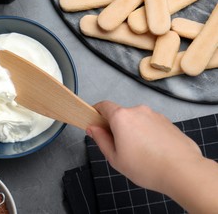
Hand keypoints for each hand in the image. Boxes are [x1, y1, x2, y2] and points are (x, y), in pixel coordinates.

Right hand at [86, 101, 201, 192]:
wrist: (182, 171)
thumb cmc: (146, 166)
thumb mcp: (115, 158)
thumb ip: (100, 140)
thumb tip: (93, 128)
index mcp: (121, 117)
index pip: (103, 106)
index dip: (96, 112)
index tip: (94, 122)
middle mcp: (138, 111)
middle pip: (120, 114)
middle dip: (116, 127)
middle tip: (118, 147)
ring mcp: (155, 115)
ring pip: (136, 120)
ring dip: (133, 131)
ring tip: (139, 153)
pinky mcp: (167, 122)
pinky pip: (150, 125)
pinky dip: (147, 134)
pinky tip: (152, 152)